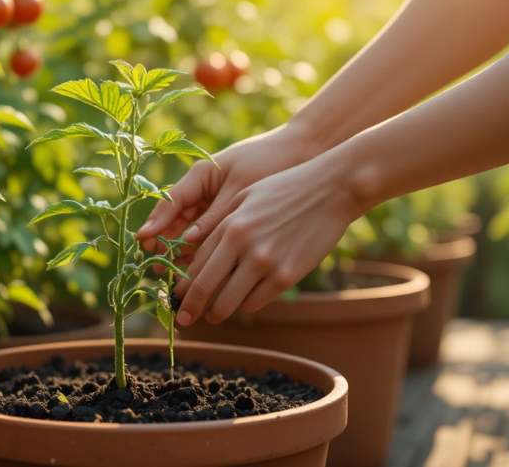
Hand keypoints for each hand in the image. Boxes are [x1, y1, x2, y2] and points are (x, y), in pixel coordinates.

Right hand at [137, 123, 313, 260]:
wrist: (303, 152)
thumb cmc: (270, 162)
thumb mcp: (240, 189)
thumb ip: (215, 216)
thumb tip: (188, 242)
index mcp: (201, 175)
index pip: (170, 201)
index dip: (156, 222)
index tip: (143, 240)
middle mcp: (202, 190)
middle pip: (175, 219)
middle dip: (163, 243)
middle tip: (156, 265)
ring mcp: (213, 203)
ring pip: (189, 230)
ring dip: (180, 251)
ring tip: (170, 273)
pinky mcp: (228, 215)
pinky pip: (209, 235)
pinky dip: (202, 250)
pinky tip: (195, 269)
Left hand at [171, 154, 360, 325]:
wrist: (330, 190)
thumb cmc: (285, 189)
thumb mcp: (245, 197)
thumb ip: (220, 223)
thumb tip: (198, 251)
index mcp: (229, 225)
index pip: (197, 263)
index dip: (183, 284)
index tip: (177, 296)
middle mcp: (243, 246)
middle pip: (205, 286)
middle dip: (190, 307)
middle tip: (184, 319)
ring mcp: (265, 263)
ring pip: (229, 301)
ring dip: (218, 312)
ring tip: (214, 315)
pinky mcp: (287, 276)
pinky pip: (256, 301)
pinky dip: (247, 304)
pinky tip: (244, 302)